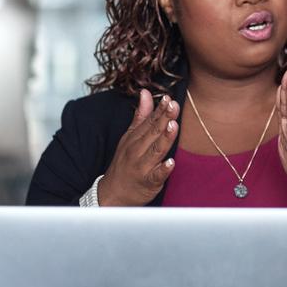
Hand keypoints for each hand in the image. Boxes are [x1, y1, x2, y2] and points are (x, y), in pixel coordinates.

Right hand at [99, 89, 179, 205]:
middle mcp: (138, 150)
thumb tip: (146, 93)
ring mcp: (142, 166)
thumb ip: (141, 115)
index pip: (149, 121)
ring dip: (165, 138)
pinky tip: (171, 163)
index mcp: (135, 138)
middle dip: (164, 119)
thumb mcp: (129, 137)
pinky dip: (163, 169)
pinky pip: (156, 175)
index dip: (160, 110)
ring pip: (156, 151)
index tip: (169, 98)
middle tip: (174, 106)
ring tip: (173, 126)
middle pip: (153, 133)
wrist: (112, 193)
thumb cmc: (124, 163)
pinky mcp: (148, 183)